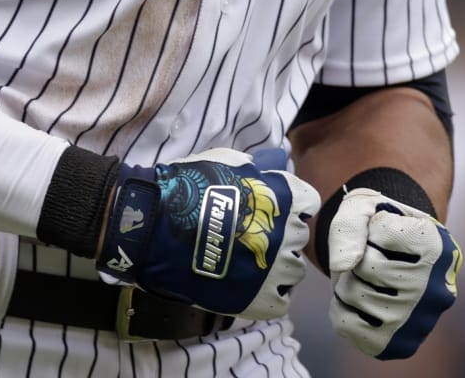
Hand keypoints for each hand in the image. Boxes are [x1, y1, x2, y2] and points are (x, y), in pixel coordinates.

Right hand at [97, 147, 318, 319]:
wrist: (155, 226)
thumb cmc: (190, 188)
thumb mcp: (229, 163)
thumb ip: (258, 171)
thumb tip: (271, 172)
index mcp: (285, 198)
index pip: (308, 204)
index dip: (289, 208)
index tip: (271, 213)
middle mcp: (287, 233)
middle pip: (298, 238)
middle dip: (278, 237)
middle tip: (250, 240)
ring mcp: (276, 269)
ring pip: (292, 272)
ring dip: (274, 268)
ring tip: (245, 266)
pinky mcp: (261, 300)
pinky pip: (280, 301)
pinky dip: (267, 296)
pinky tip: (245, 288)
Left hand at [325, 190, 461, 358]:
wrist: (395, 259)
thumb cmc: (380, 228)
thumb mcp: (366, 208)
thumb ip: (351, 224)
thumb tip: (343, 266)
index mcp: (440, 248)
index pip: (381, 231)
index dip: (371, 226)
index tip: (386, 231)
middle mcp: (437, 289)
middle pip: (366, 267)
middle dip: (356, 256)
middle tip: (370, 256)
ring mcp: (420, 323)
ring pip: (353, 295)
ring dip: (345, 280)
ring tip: (362, 276)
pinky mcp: (400, 346)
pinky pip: (345, 325)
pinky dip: (340, 307)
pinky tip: (357, 298)